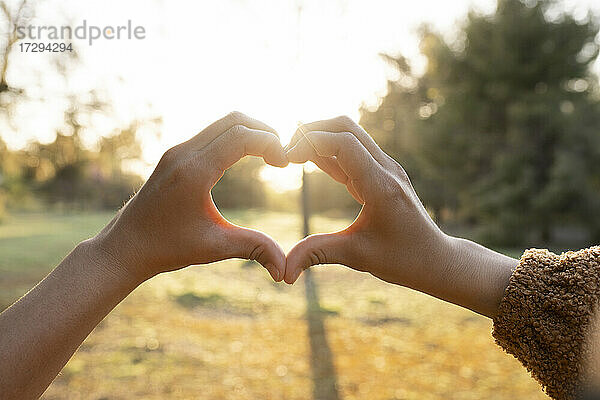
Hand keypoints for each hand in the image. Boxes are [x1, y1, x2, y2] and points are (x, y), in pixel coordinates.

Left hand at [92, 112, 288, 282]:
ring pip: (222, 123)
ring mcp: (177, 152)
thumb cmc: (166, 248)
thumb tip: (285, 270)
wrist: (125, 246)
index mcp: (194, 171)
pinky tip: (246, 158)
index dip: (271, 144)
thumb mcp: (214, 248)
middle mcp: (184, 153)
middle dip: (265, 132)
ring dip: (250, 133)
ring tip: (269, 156)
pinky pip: (211, 134)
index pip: (241, 137)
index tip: (285, 164)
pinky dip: (234, 137)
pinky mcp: (175, 156)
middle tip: (281, 156)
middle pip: (234, 120)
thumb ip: (254, 248)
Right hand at [284, 116, 515, 316]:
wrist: (436, 259)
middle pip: (346, 126)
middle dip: (312, 130)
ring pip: (350, 134)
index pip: (343, 143)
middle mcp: (386, 169)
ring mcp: (386, 169)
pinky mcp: (382, 174)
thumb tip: (284, 272)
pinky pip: (353, 151)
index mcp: (381, 186)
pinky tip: (310, 161)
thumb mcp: (358, 256)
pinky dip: (329, 151)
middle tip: (286, 150)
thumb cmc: (404, 260)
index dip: (310, 143)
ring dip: (320, 137)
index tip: (286, 158)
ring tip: (292, 155)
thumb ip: (318, 254)